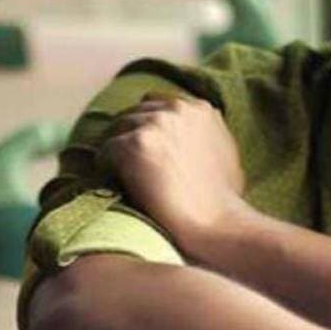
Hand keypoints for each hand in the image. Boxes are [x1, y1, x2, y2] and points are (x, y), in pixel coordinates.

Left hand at [101, 93, 249, 256]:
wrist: (215, 225)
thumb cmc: (223, 203)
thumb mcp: (225, 155)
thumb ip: (205, 137)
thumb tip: (189, 140)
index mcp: (200, 109)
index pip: (157, 104)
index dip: (147, 127)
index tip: (142, 148)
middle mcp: (178, 109)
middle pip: (134, 113)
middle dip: (128, 135)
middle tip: (124, 163)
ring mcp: (156, 124)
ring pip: (117, 129)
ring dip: (116, 151)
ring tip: (116, 176)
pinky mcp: (135, 144)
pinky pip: (105, 151)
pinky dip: (105, 168)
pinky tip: (111, 185)